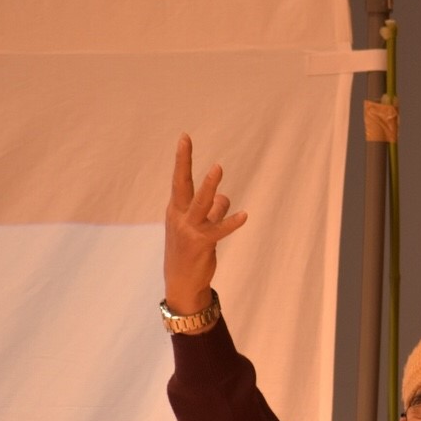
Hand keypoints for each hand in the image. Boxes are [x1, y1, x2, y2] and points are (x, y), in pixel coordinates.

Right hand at [164, 134, 247, 316]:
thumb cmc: (189, 252)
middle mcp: (179, 216)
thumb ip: (212, 211)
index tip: (184, 138)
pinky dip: (232, 222)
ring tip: (217, 168)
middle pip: (182, 184)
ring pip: (200, 203)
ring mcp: (188, 230)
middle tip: (185, 141)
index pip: (179, 180)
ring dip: (209, 185)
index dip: (182, 159)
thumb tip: (224, 197)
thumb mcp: (200, 228)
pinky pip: (219, 230)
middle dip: (183, 162)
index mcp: (176, 210)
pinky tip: (245, 215)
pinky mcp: (201, 244)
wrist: (182, 283)